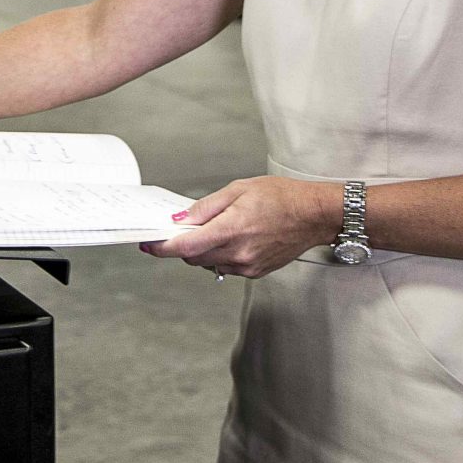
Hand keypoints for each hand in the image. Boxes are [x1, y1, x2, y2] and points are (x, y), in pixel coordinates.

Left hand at [139, 176, 340, 278]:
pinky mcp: (255, 273)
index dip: (162, 247)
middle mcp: (239, 253)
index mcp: (232, 229)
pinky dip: (220, 255)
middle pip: (193, 257)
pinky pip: (226, 267)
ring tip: (215, 229)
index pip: (186, 246)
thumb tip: (180, 220)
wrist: (313, 216)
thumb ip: (206, 207)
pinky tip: (232, 238)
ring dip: (202, 250)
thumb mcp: (239, 189)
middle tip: (183, 228)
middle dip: (183, 244)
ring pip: (209, 264)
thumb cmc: (281, 197)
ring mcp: (247, 266)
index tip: (148, 245)